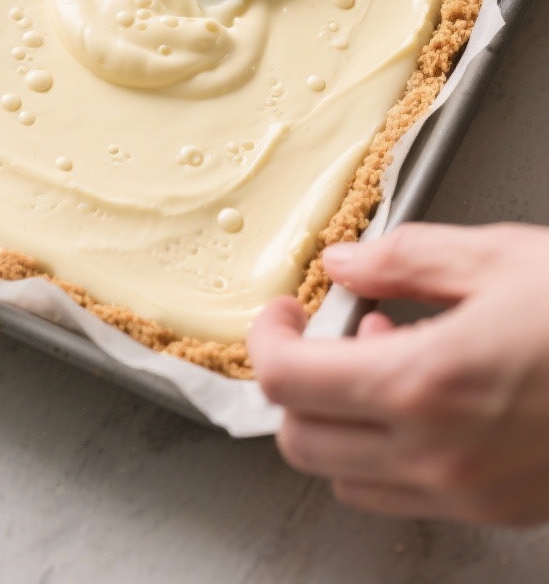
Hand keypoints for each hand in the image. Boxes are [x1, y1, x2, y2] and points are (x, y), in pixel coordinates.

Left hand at [249, 222, 548, 525]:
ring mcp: (469, 493)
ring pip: (347, 477)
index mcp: (426, 381)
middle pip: (302, 440)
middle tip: (326, 333)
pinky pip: (405, 495)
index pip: (289, 382)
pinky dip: (387, 450)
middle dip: (296, 383)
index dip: (267, 340)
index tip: (284, 313)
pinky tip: (426, 395)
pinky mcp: (499, 509)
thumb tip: (347, 262)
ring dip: (340, 420)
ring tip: (383, 358)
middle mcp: (438, 453)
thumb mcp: (497, 257)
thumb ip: (405, 259)